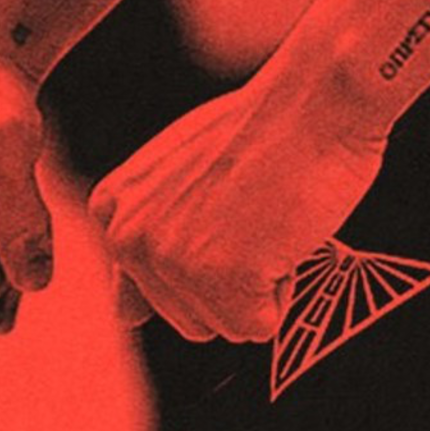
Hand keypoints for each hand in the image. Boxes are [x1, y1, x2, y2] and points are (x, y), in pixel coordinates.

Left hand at [88, 74, 381, 341]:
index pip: (152, 295)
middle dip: (233, 281)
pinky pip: (259, 328)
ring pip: (226, 325)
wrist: (315, 102)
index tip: (224, 212)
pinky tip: (282, 233)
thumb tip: (124, 318)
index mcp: (114, 212)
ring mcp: (171, 259)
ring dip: (260, 284)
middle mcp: (129, 238)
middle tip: (253, 214)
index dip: (207, 261)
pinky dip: (284, 289)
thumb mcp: (180, 179)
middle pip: (189, 319)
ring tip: (267, 219)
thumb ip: (149, 240)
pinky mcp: (220, 278)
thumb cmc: (264, 132)